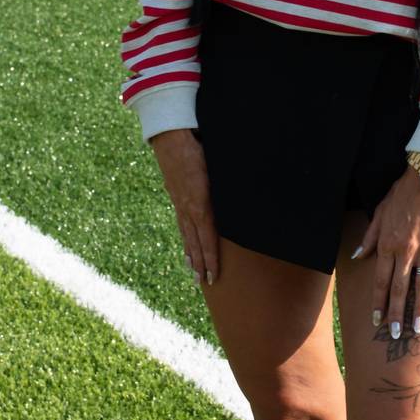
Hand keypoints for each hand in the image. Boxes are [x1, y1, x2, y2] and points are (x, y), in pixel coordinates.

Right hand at [148, 128, 218, 284]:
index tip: (215, 275)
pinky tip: (186, 247)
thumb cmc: (199, 148)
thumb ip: (231, 186)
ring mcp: (180, 203)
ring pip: (186, 236)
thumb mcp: (220, 168)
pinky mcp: (176, 197)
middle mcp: (189, 208)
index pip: (208, 238)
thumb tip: (247, 198)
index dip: (211, 258)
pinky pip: (181, 224)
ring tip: (194, 273)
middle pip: (196, 242)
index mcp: (202, 203)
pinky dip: (185, 239)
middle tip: (205, 283)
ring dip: (191, 256)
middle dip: (201, 264)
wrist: (171, 137)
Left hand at [351, 166, 419, 336]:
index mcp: (388, 245)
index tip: (376, 320)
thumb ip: (369, 238)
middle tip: (395, 335)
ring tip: (419, 330)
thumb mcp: (379, 213)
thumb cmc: (402, 194)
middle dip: (396, 313)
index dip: (379, 302)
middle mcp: (406, 251)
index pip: (381, 280)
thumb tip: (357, 256)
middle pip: (399, 289)